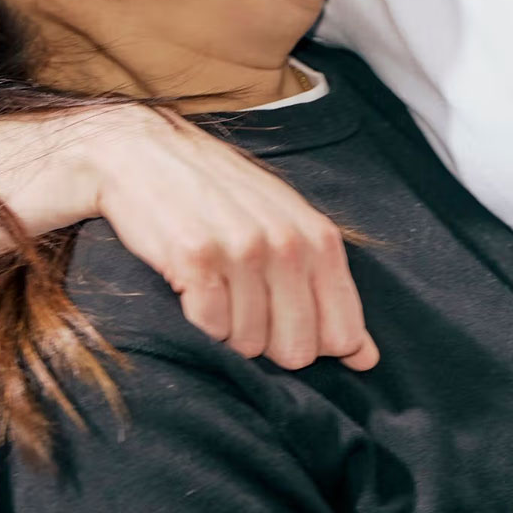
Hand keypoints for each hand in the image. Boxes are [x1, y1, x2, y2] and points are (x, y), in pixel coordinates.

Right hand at [78, 105, 376, 371]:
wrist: (146, 153)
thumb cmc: (221, 197)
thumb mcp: (288, 228)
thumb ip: (330, 292)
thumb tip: (367, 359)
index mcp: (318, 238)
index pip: (342, 333)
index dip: (314, 344)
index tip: (286, 327)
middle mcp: (287, 242)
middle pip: (296, 350)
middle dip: (269, 345)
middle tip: (242, 307)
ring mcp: (242, 249)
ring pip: (249, 345)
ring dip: (228, 332)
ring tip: (214, 289)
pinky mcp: (196, 257)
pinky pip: (210, 330)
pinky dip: (199, 324)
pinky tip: (190, 291)